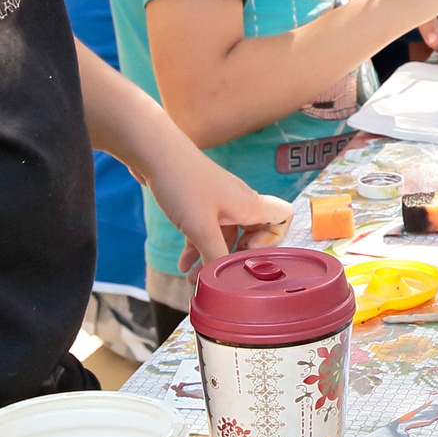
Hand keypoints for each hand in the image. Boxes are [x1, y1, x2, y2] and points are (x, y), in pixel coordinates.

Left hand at [143, 145, 293, 270]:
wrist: (154, 153)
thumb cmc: (182, 184)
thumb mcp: (200, 228)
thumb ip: (216, 258)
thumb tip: (224, 283)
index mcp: (250, 205)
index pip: (283, 218)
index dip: (274, 240)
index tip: (249, 255)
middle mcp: (240, 203)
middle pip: (253, 234)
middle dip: (236, 258)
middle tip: (221, 275)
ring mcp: (220, 202)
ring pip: (225, 236)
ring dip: (211, 258)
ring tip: (192, 279)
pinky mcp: (200, 203)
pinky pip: (206, 230)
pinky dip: (196, 248)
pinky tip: (181, 264)